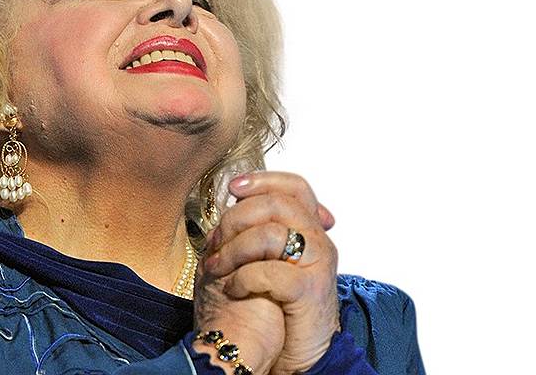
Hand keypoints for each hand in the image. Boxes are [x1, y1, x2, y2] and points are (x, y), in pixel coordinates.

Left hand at [203, 171, 340, 373]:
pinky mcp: (310, 292)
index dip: (263, 180)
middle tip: (216, 240)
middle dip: (237, 218)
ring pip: (273, 234)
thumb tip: (233, 200)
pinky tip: (232, 289)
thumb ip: (256, 230)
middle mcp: (319, 242)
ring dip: (234, 250)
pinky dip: (243, 278)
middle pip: (279, 204)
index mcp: (308, 231)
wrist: (286, 354)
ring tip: (216, 268)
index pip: (295, 187)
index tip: (233, 188)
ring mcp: (318, 266)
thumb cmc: (268, 307)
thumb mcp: (262, 260)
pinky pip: (271, 272)